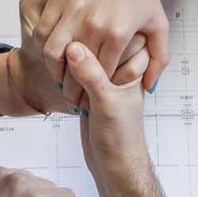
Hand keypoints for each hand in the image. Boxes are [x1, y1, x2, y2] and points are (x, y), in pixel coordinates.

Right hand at [34, 0, 168, 107]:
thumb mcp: (158, 24)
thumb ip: (158, 59)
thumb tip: (149, 86)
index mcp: (117, 33)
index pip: (100, 76)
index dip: (94, 93)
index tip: (91, 102)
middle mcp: (92, 23)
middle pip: (75, 70)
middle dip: (73, 91)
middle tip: (73, 99)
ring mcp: (72, 11)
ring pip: (52, 55)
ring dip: (55, 71)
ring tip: (62, 77)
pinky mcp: (58, 0)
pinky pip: (42, 33)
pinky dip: (44, 49)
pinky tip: (53, 55)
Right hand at [63, 41, 152, 180]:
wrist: (113, 163)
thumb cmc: (121, 135)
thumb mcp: (107, 103)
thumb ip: (91, 75)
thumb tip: (72, 48)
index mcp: (134, 65)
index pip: (120, 33)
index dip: (102, 38)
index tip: (90, 54)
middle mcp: (120, 66)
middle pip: (98, 40)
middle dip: (82, 53)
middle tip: (78, 72)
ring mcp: (103, 75)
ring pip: (83, 53)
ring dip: (70, 66)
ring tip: (73, 84)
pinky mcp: (87, 85)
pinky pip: (73, 68)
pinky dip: (65, 73)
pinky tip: (63, 84)